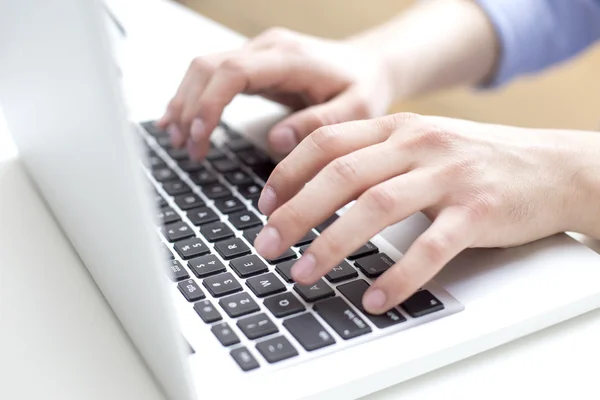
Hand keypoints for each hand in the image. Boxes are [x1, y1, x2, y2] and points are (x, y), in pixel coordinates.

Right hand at [156, 27, 394, 158]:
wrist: (370, 65)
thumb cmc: (364, 86)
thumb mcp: (357, 109)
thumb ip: (319, 123)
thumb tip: (276, 141)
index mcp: (291, 58)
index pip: (234, 71)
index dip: (209, 103)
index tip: (199, 135)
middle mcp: (269, 48)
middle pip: (208, 67)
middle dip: (189, 108)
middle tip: (186, 148)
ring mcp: (259, 54)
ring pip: (203, 69)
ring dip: (185, 103)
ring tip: (178, 140)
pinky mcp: (255, 65)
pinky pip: (214, 76)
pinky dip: (195, 98)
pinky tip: (183, 120)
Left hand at [252, 113, 592, 313]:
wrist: (550, 166)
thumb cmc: (473, 161)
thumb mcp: (419, 143)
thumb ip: (372, 154)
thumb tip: (313, 183)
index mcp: (398, 128)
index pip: (328, 142)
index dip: (288, 173)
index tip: (264, 205)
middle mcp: (419, 145)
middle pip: (341, 174)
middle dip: (294, 212)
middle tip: (266, 246)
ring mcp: (449, 176)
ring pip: (377, 207)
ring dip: (332, 243)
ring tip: (304, 273)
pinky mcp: (477, 211)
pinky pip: (430, 247)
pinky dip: (399, 276)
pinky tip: (376, 298)